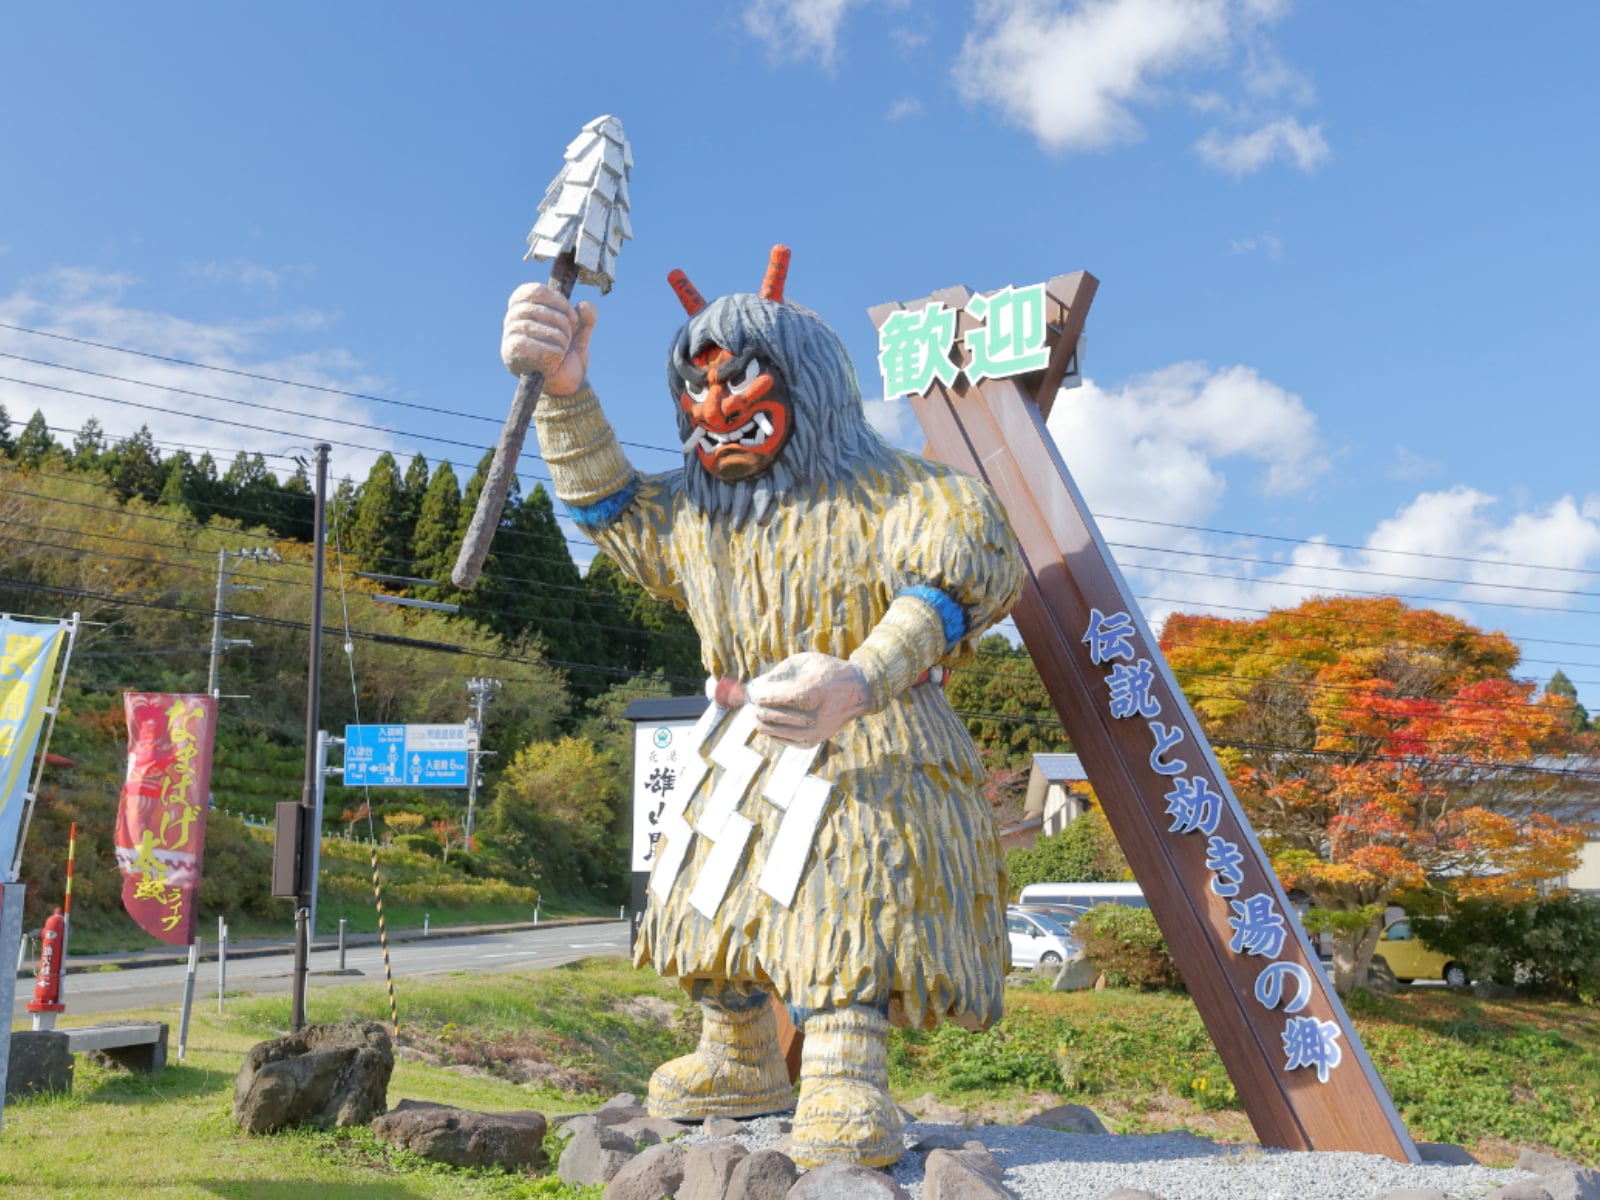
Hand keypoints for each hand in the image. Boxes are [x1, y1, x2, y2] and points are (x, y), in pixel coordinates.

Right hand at [501, 282, 596, 396]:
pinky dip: (550, 350)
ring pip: (530, 326)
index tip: (573, 317)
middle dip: (561, 321)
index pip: (534, 291)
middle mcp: (512, 319)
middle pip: (534, 308)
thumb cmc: (568, 354)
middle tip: (571, 335)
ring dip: (558, 337)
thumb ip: (586, 317)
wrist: (567, 384)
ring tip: (564, 347)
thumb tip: (585, 306)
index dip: (558, 301)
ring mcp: (508, 336)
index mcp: (526, 307)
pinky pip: (528, 344)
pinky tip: (557, 358)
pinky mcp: (510, 354)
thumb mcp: (581, 332)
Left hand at [746, 652, 871, 748]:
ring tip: (759, 709)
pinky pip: (780, 738)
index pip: (772, 697)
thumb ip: (778, 673)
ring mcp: (812, 732)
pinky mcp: (811, 742)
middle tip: (754, 700)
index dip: (758, 694)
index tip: (753, 690)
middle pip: (769, 714)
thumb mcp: (804, 662)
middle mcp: (812, 717)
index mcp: (810, 693)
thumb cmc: (826, 672)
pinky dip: (772, 729)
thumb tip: (754, 687)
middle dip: (757, 706)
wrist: (856, 692)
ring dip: (761, 719)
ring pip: (771, 730)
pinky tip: (772, 719)